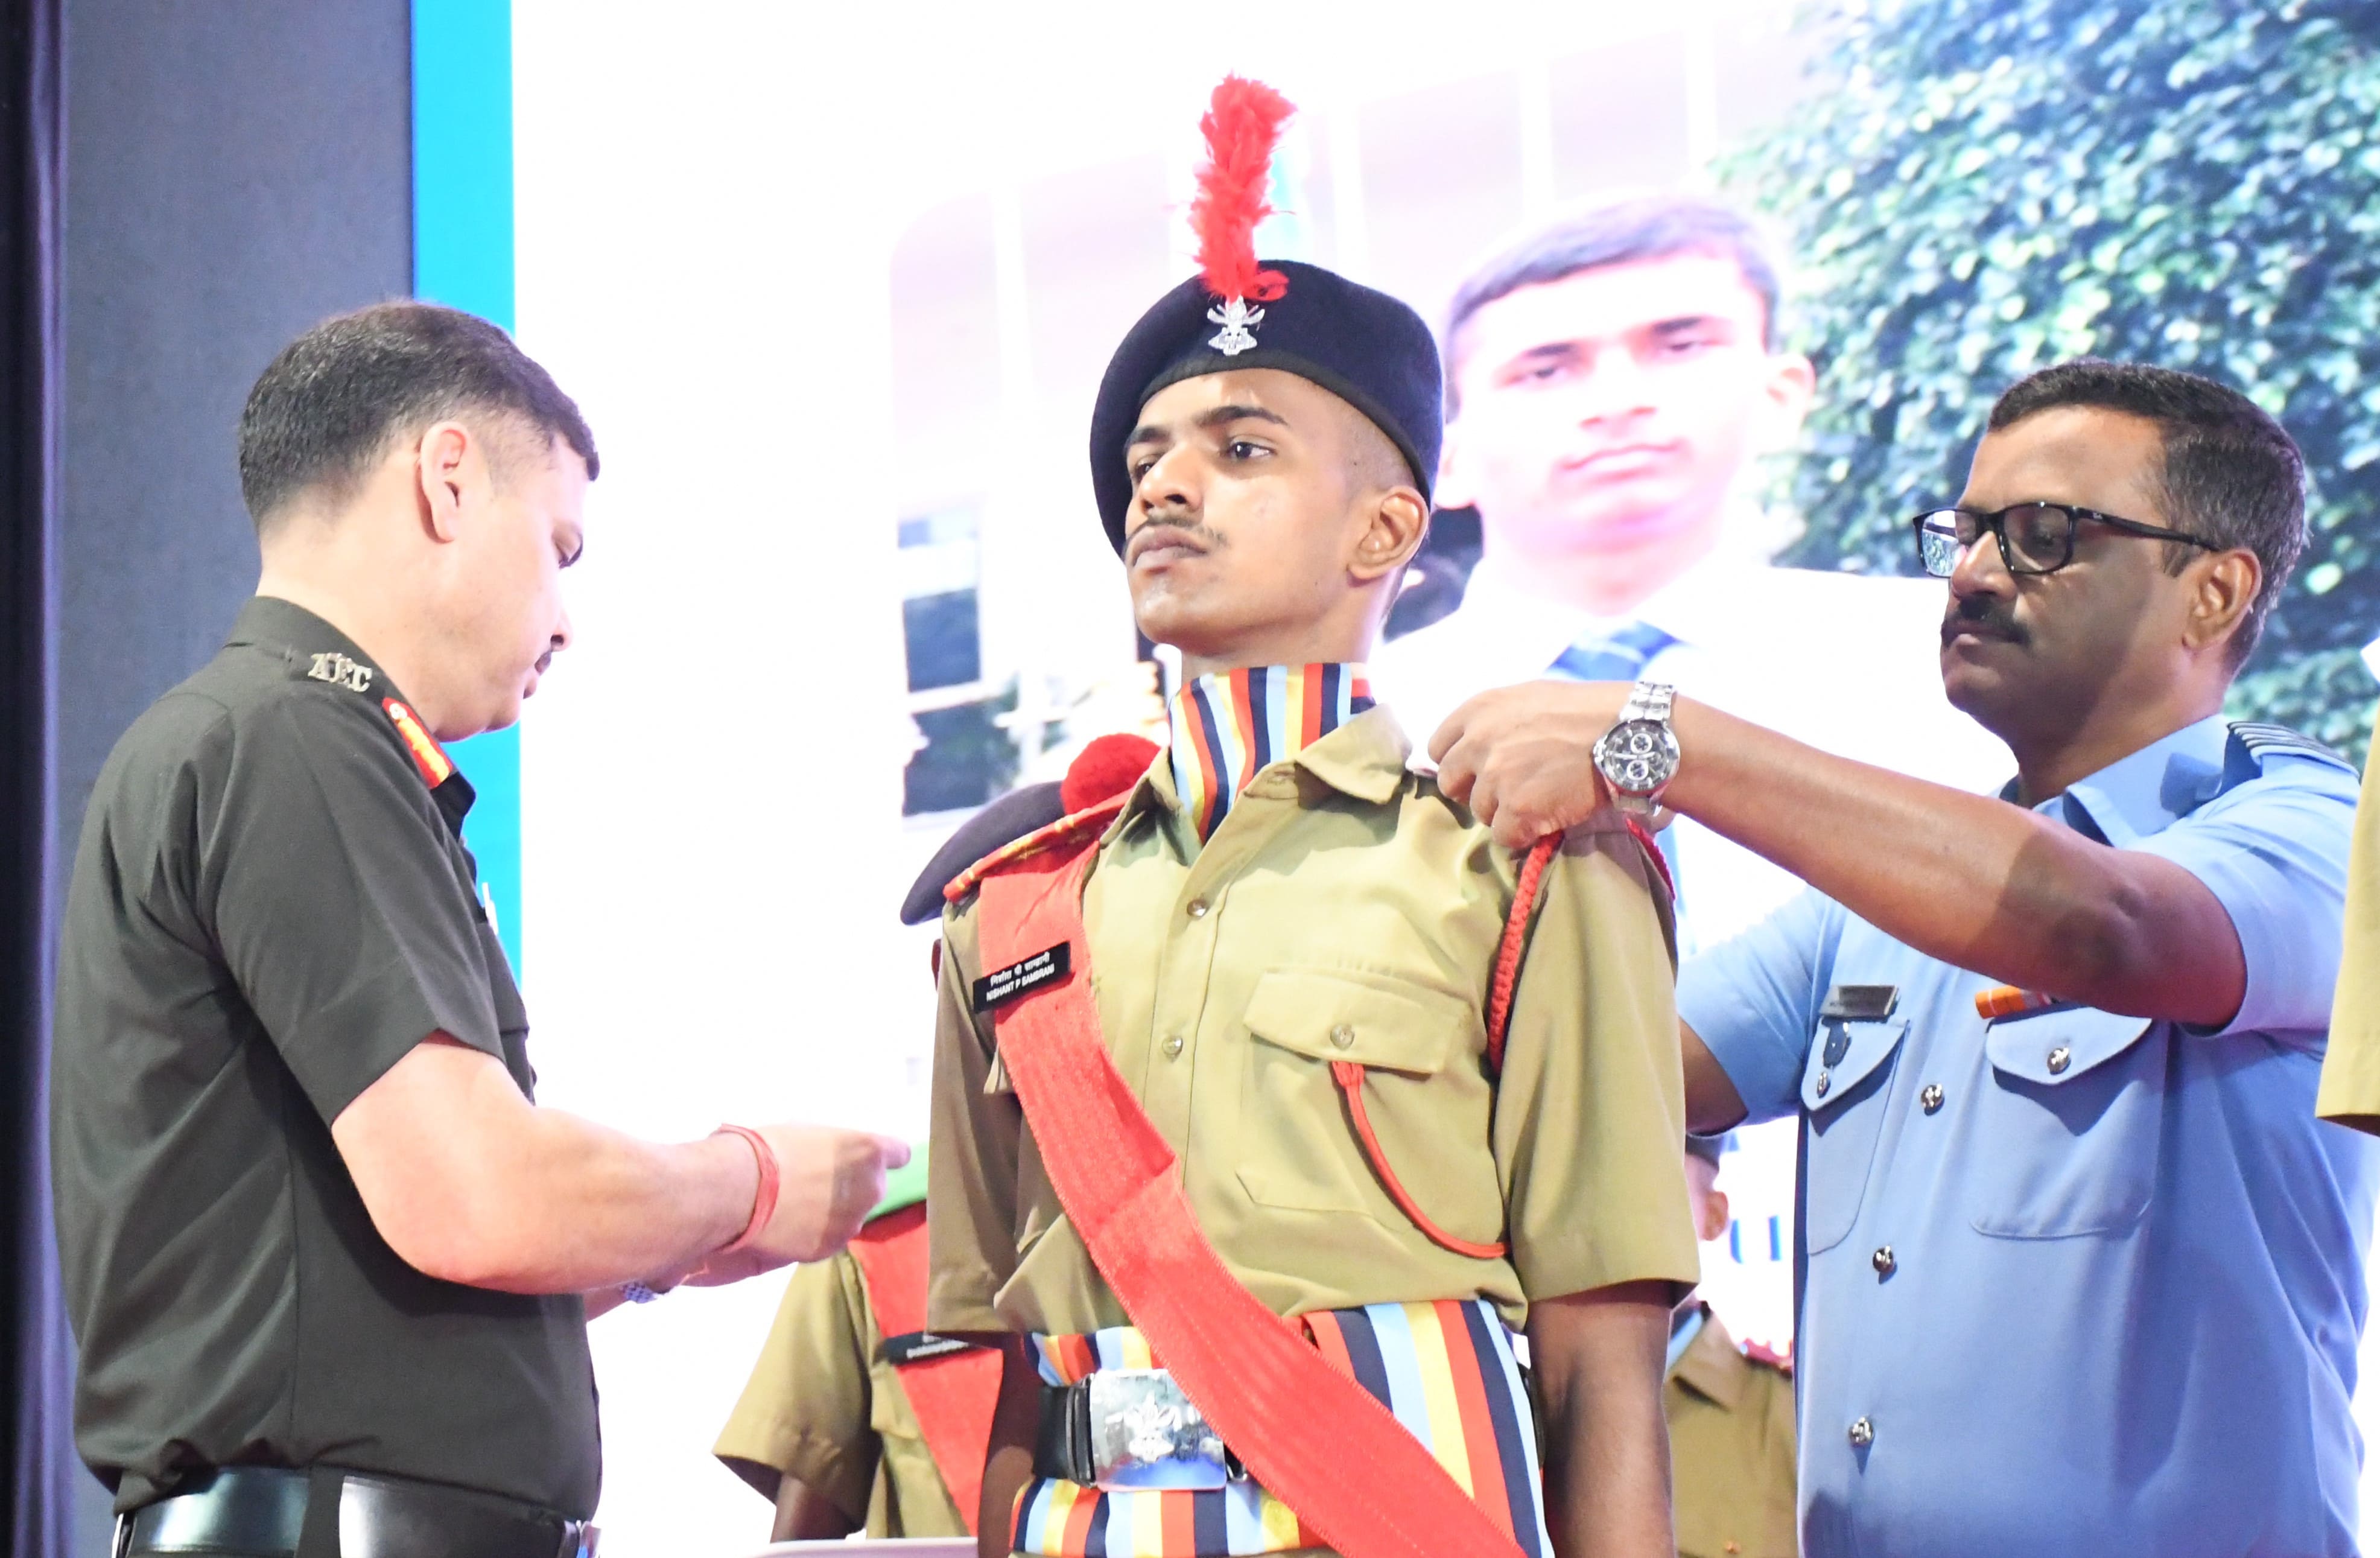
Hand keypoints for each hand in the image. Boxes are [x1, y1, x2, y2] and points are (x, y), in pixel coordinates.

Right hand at [690, 1126, 910, 1283]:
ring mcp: (852, 1222)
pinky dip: (816, 1233)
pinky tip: (789, 1223)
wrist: (740, 1189)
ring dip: (835, 1211)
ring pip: (852, 1215)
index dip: (881, 1157)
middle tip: (819, 1183)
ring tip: (797, 1204)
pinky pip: (830, 1237)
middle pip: (875, 1187)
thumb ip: (837, 1151)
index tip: (866, 1160)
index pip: (900, 1154)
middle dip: (855, 1186)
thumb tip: (836, 1160)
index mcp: (870, 1152)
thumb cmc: (771, 1148)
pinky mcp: (829, 1248)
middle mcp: (871, 1189)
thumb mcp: (812, 1135)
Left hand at [1429, 681, 1633, 850]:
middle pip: (1451, 783)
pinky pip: (1506, 836)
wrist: (1628, 734)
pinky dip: (1527, 833)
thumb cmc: (1587, 712)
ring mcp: (1495, 777)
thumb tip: (1474, 744)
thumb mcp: (1531, 698)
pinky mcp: (1517, 809)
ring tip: (1543, 797)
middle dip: (1476, 791)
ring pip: (1481, 812)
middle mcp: (1478, 741)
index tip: (1480, 771)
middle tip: (1511, 791)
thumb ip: (1496, 720)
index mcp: (1478, 709)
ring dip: (1507, 812)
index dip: (1460, 763)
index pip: (1439, 747)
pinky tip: (1551, 815)